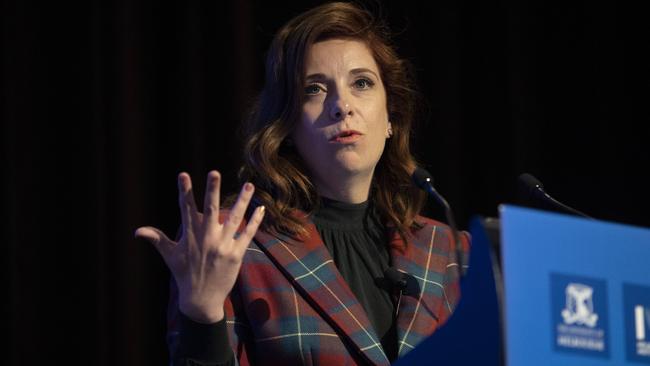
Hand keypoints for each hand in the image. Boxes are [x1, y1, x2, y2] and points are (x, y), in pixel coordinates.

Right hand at [135, 171, 264, 323]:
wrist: (201, 299)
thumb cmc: (184, 275)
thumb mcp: (170, 256)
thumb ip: (156, 239)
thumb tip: (137, 231)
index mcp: (190, 235)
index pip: (185, 208)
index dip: (184, 191)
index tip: (183, 174)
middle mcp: (206, 238)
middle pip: (210, 209)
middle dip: (212, 191)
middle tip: (214, 172)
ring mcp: (223, 246)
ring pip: (234, 218)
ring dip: (242, 201)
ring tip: (249, 184)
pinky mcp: (236, 254)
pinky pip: (248, 234)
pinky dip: (255, 221)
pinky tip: (261, 208)